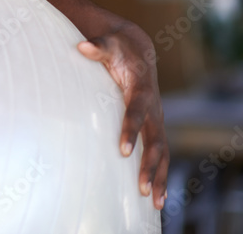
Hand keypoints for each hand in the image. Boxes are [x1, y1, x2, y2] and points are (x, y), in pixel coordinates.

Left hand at [78, 23, 167, 209]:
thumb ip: (97, 46)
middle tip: (141, 187)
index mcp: (141, 89)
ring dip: (158, 176)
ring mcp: (156, 119)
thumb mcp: (108, 44)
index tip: (123, 150)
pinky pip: (160, 153)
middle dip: (149, 164)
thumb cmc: (117, 48)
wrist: (137, 50)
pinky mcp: (153, 126)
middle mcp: (153, 108)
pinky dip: (160, 174)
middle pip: (155, 140)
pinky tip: (156, 196)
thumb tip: (83, 46)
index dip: (131, 130)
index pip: (137, 112)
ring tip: (153, 200)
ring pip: (162, 152)